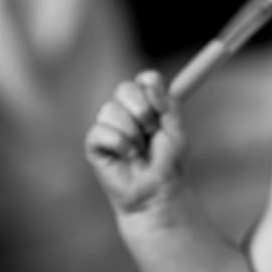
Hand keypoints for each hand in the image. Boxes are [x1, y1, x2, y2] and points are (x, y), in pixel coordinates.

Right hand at [84, 69, 186, 213]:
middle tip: (152, 131)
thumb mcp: (176, 130)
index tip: (161, 104)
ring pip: (110, 109)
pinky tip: (128, 157)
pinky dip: (120, 144)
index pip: (145, 79)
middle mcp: (127, 111)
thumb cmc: (168, 162)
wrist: (158, 192)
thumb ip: (167, 104)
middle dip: (142, 110)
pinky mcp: (95, 144)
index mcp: (149, 104)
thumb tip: (150, 84)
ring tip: (140, 151)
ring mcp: (109, 126)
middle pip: (125, 88)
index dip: (151, 86)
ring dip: (132, 132)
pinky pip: (100, 131)